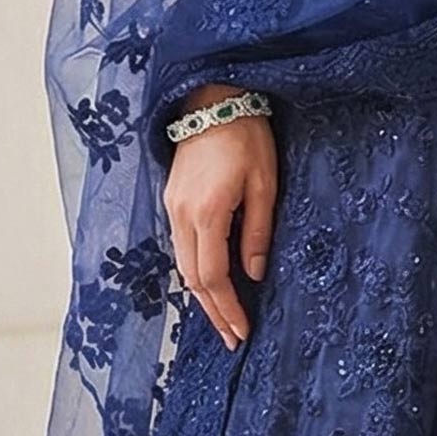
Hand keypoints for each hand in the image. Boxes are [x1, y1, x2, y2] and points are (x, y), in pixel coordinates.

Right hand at [163, 84, 276, 348]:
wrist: (213, 99)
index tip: (241, 331)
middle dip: (213, 311)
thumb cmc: (246, 136)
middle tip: (233, 336)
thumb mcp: (264, 184)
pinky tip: (210, 282)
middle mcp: (181, 215)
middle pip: (191, 278)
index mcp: (206, 212)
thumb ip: (257, 231)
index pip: (211, 276)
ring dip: (202, 295)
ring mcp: (171, 207)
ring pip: (182, 265)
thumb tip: (254, 273)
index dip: (226, 308)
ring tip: (223, 318)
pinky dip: (195, 271)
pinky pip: (180, 247)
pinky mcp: (171, 200)